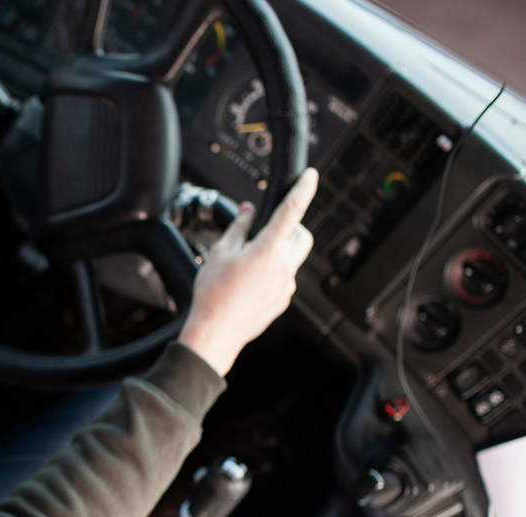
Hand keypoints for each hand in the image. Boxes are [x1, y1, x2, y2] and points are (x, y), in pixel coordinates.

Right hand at [178, 168, 318, 375]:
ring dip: (279, 253)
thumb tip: (248, 211)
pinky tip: (249, 284)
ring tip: (249, 264)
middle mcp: (284, 266)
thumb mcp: (219, 252)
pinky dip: (272, 273)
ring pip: (293, 258)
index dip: (303, 189)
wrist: (216, 331)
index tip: (311, 176)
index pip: (292, 210)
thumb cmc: (213, 293)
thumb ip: (239, 226)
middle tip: (269, 231)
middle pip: (302, 236)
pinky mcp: (283, 300)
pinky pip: (284, 278)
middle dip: (292, 228)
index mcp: (268, 249)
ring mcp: (286, 285)